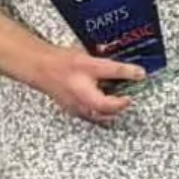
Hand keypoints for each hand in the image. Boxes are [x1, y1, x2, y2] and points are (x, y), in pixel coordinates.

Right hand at [32, 48, 146, 125]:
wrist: (39, 65)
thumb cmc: (62, 64)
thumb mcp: (94, 64)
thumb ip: (117, 70)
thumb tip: (139, 73)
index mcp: (88, 100)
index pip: (112, 108)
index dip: (124, 102)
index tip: (133, 95)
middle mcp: (82, 109)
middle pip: (106, 114)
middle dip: (118, 106)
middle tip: (127, 94)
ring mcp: (76, 108)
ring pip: (97, 113)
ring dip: (108, 106)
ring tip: (116, 93)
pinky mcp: (72, 105)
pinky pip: (89, 108)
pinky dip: (98, 102)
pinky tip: (100, 90)